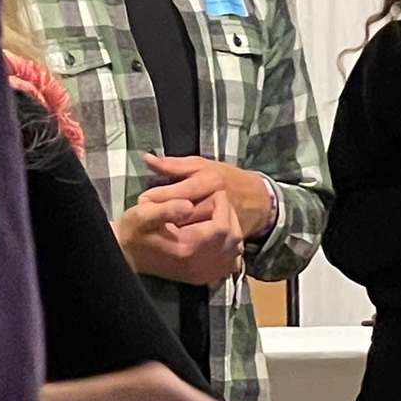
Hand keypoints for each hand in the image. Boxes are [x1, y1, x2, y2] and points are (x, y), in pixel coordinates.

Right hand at [116, 182, 243, 284]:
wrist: (127, 255)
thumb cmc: (134, 231)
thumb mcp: (143, 213)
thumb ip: (167, 208)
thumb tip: (189, 205)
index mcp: (187, 247)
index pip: (222, 226)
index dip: (223, 206)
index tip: (216, 194)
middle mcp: (198, 264)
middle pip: (233, 238)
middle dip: (229, 216)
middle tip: (218, 204)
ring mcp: (202, 274)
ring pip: (235, 250)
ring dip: (231, 230)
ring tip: (218, 217)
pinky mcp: (203, 278)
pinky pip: (230, 263)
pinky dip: (230, 248)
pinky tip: (218, 237)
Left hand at [145, 151, 275, 241]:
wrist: (257, 199)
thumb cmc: (226, 178)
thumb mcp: (202, 165)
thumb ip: (173, 165)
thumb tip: (147, 159)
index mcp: (210, 181)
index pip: (181, 192)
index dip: (159, 197)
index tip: (142, 200)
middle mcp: (216, 201)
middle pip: (184, 214)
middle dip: (163, 215)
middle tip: (145, 215)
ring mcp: (222, 220)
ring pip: (191, 230)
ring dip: (172, 230)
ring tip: (155, 227)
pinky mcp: (224, 236)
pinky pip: (201, 241)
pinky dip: (187, 240)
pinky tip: (174, 239)